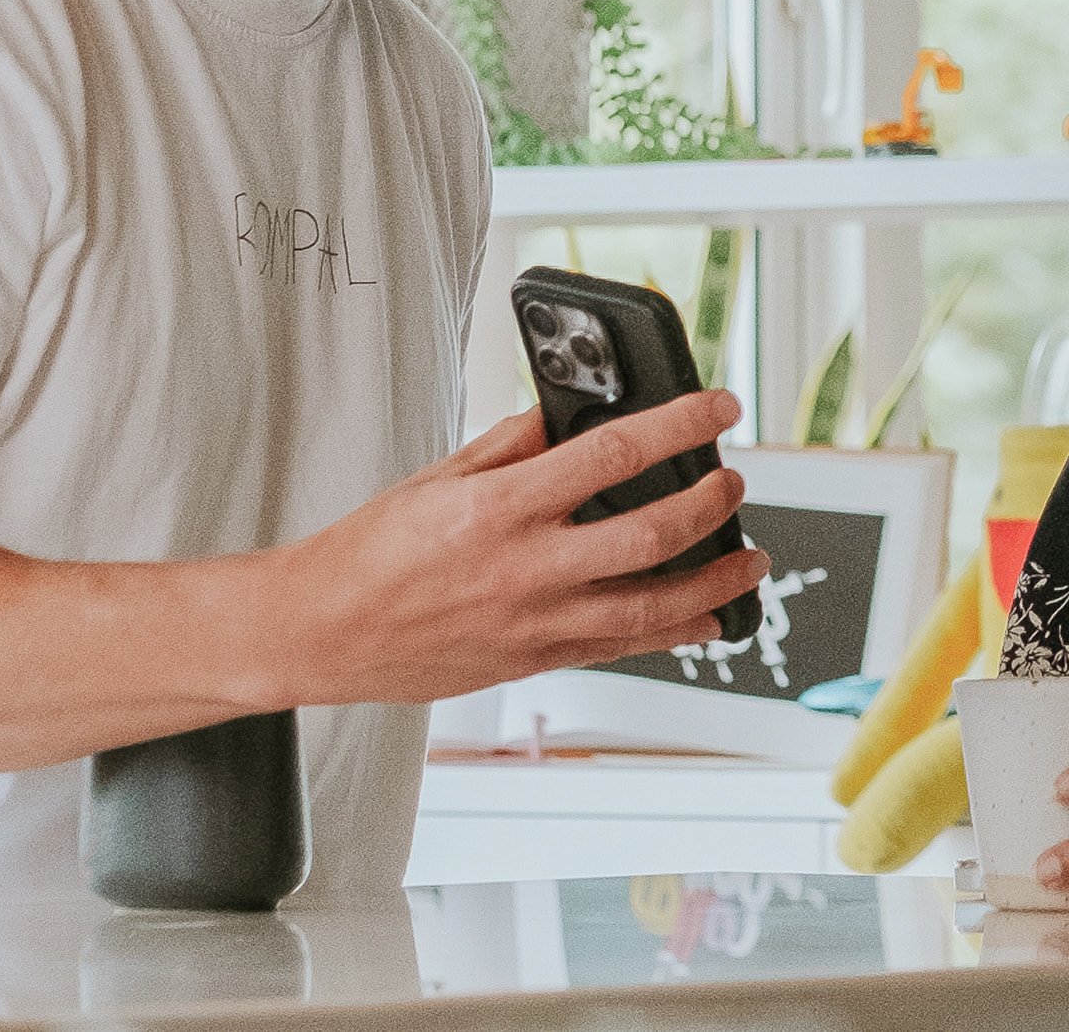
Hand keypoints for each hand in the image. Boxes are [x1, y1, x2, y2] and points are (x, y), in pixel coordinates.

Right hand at [258, 391, 771, 708]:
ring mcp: (533, 622)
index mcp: (498, 508)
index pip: (612, 454)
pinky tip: (708, 616)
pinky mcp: (534, 661)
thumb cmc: (368, 555)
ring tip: (748, 556)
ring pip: (651, 606)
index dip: (678, 425)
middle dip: (709, 504)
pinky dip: (675, 632)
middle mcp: (524, 568)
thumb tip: (568, 417)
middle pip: (649, 535)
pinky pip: (622, 649)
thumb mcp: (439, 477)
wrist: (319, 633)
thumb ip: (512, 447)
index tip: (715, 408)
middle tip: (734, 483)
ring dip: (714, 579)